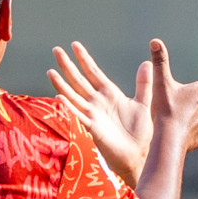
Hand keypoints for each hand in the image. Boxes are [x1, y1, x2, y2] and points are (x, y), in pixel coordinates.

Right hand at [48, 41, 152, 186]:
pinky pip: (78, 115)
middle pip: (79, 80)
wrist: (138, 153)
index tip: (74, 45)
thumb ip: (143, 84)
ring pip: (74, 96)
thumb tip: (147, 63)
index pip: (94, 72)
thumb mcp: (143, 103)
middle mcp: (98, 102)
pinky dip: (69, 106)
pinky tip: (59, 97)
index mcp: (109, 94)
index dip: (84, 59)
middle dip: (67, 65)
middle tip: (56, 50)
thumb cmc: (140, 131)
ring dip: (62, 84)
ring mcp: (93, 114)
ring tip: (50, 71)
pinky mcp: (93, 128)